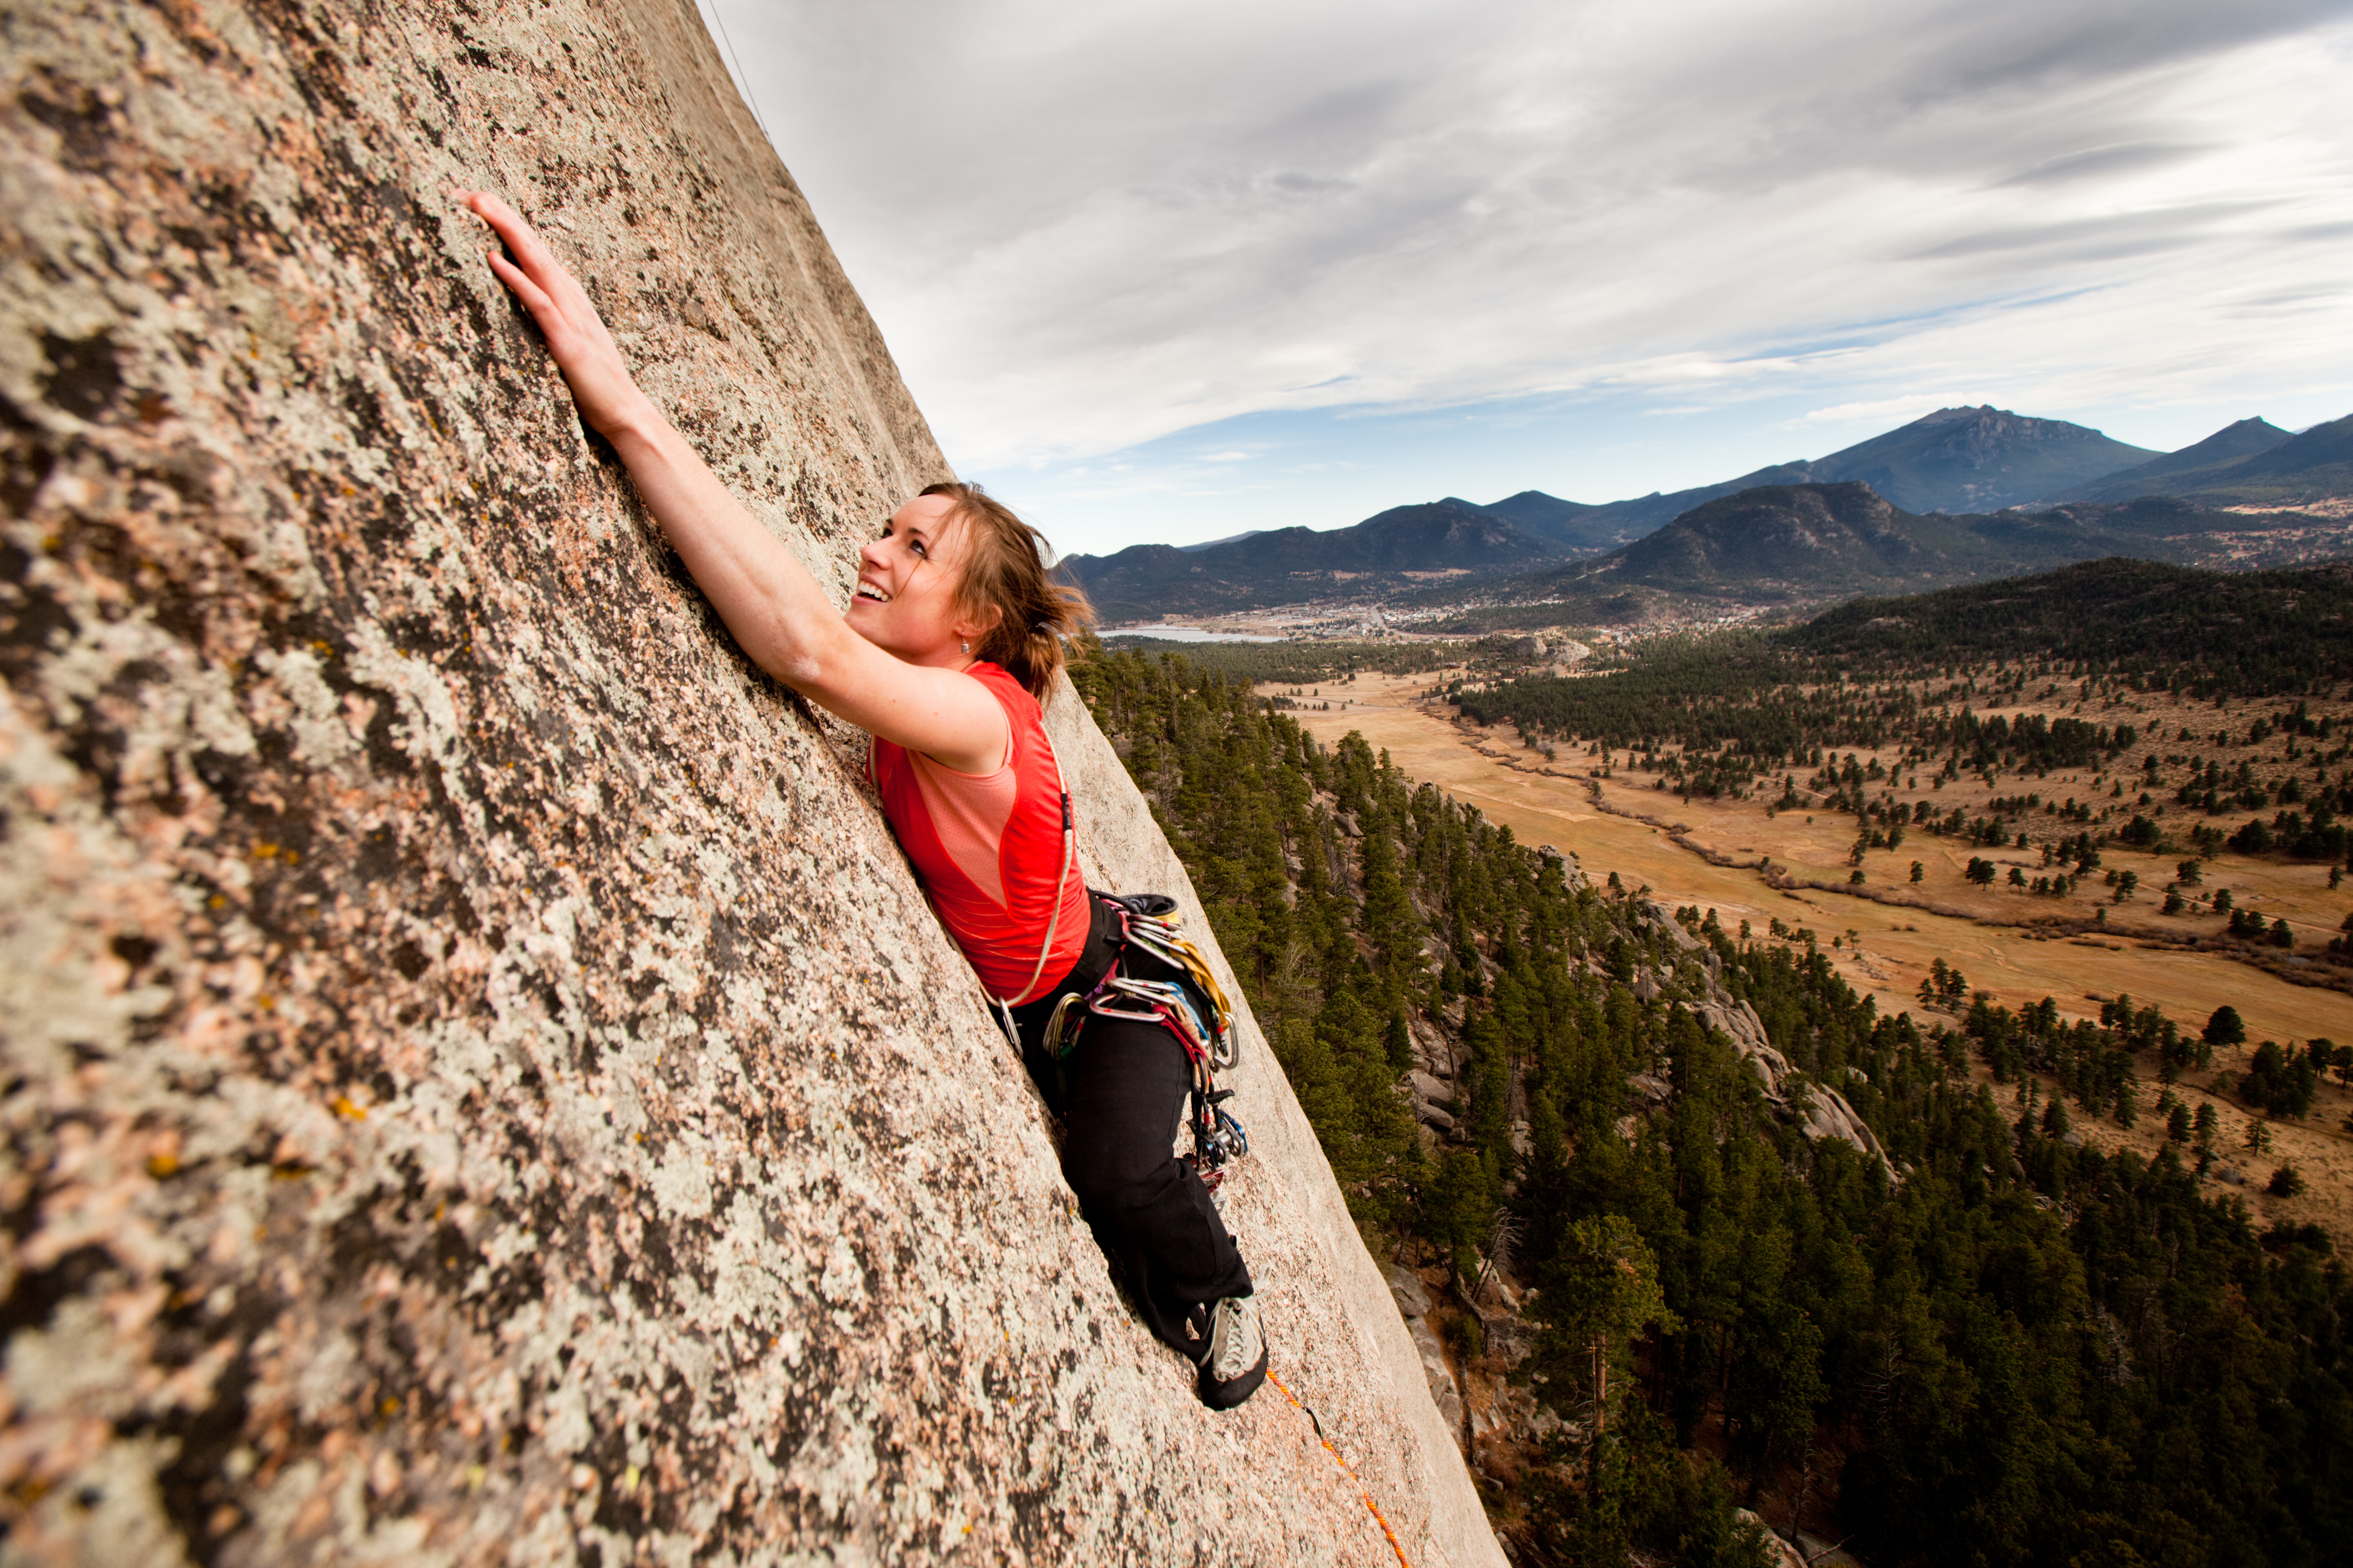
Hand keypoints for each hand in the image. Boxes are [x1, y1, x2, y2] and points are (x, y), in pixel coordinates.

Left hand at [457, 190, 654, 439]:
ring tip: (479, 206)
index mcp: (569, 298)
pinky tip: (494, 259)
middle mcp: (571, 299)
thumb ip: (548, 318)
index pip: (533, 252)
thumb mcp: (567, 341)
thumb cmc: (595, 384)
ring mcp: (571, 318)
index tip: (475, 203)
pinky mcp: (567, 342)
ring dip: (507, 232)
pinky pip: (538, 303)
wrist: (627, 414)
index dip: (506, 225)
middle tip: (467, 191)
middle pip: (532, 246)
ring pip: (535, 263)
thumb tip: (524, 301)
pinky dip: (516, 279)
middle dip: (500, 216)